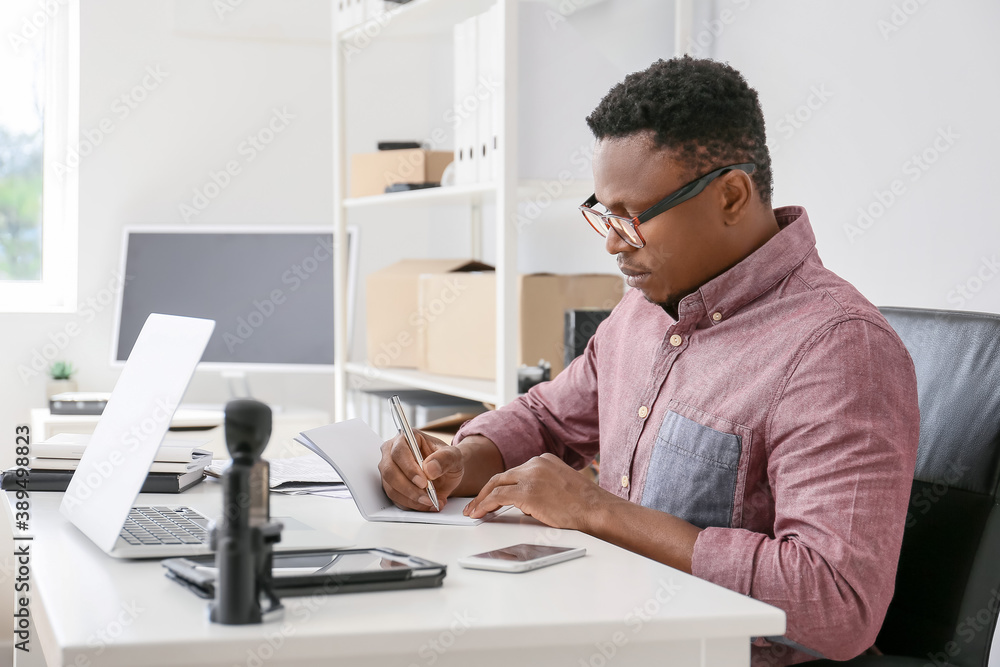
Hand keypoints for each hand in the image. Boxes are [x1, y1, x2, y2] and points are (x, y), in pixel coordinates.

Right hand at [378, 430, 463, 511]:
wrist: (446, 473)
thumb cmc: (446, 460)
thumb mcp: (454, 456)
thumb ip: (445, 458)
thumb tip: (430, 468)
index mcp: (406, 437)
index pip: (399, 451)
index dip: (409, 468)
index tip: (423, 482)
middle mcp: (392, 451)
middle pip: (390, 471)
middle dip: (409, 488)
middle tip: (427, 497)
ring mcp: (389, 469)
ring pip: (390, 487)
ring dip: (410, 498)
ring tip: (429, 502)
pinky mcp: (390, 485)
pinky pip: (394, 498)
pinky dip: (410, 504)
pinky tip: (424, 504)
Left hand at [464, 453, 616, 530]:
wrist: (597, 510)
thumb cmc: (585, 504)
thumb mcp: (561, 485)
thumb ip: (542, 487)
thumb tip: (526, 504)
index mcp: (544, 460)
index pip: (515, 472)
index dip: (500, 486)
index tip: (491, 496)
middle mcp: (535, 464)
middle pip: (502, 476)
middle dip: (485, 492)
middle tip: (475, 504)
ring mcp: (530, 476)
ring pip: (496, 485)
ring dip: (482, 499)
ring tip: (474, 511)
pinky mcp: (527, 492)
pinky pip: (497, 497)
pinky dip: (484, 505)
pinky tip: (479, 513)